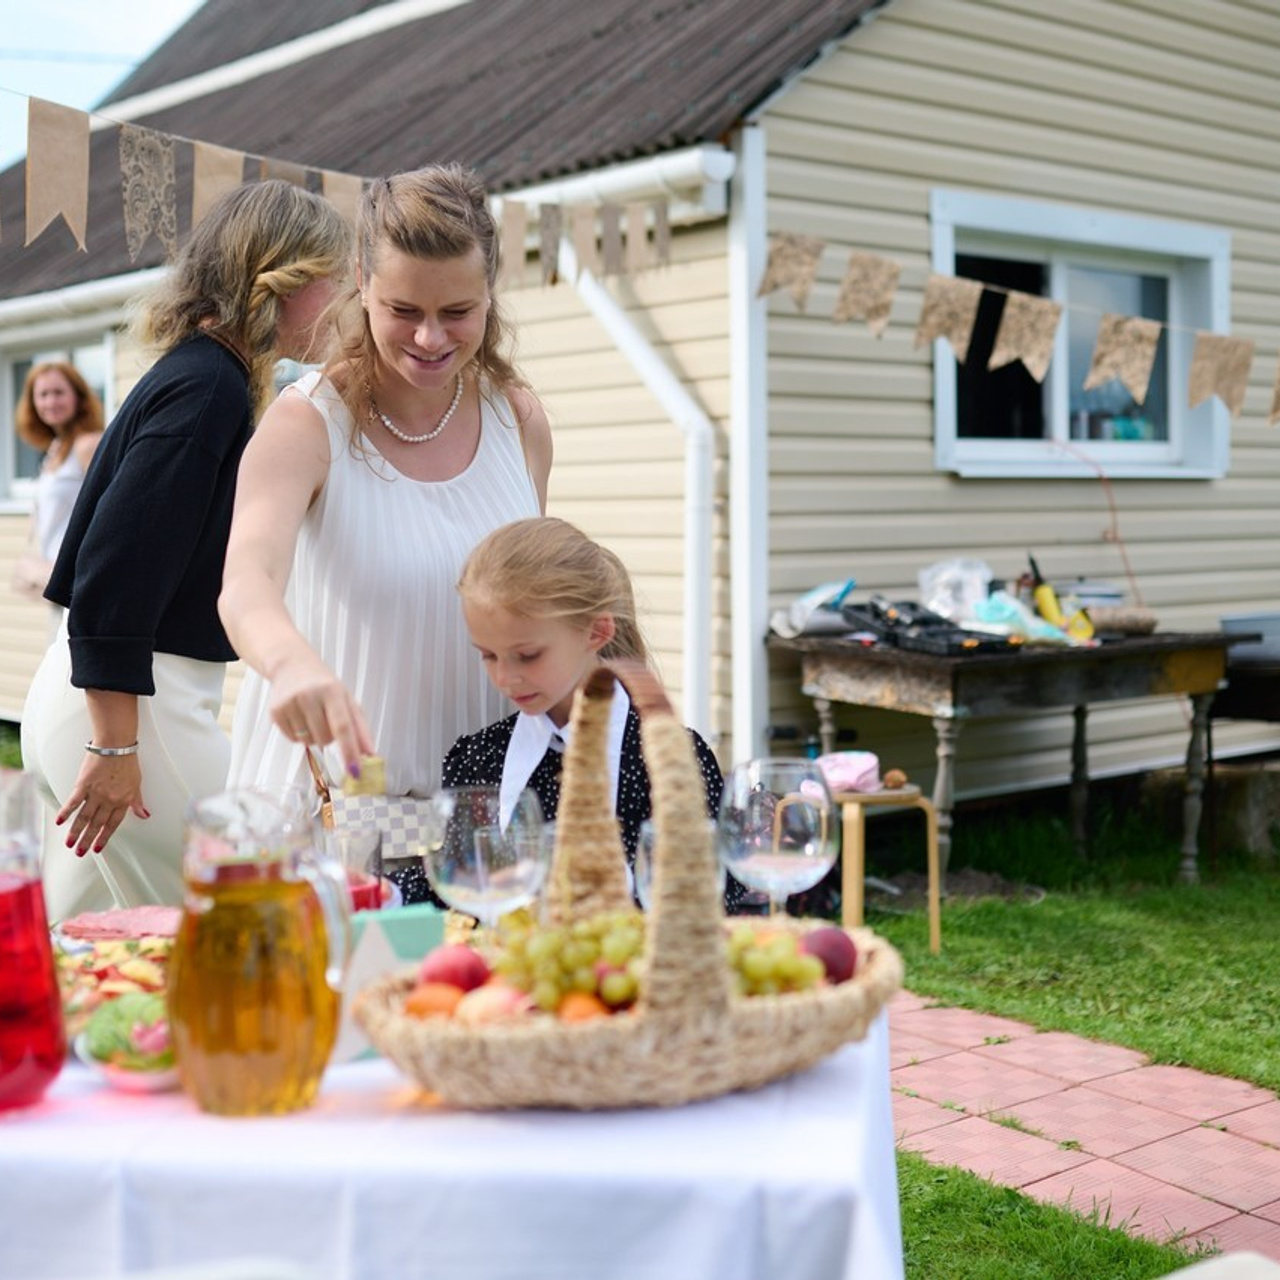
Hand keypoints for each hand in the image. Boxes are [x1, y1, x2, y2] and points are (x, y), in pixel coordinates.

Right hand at [56, 754, 148, 855]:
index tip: (98, 847)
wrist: (116, 745)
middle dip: (87, 840)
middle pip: (97, 824)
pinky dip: (66, 812)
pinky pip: (74, 802)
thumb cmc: (127, 762)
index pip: (113, 824)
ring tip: (69, 844)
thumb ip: (137, 802)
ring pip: (84, 817)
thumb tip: (144, 815)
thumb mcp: (137, 784)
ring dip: (76, 832)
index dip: (104, 837)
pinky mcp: (83, 784)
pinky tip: (60, 822)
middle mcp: (110, 799)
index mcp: (123, 800)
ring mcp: (96, 793)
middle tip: (80, 852)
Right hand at [267, 653, 374, 779]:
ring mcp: (290, 703)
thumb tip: (369, 755)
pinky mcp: (275, 711)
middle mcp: (309, 695)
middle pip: (325, 738)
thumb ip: (360, 728)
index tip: (356, 771)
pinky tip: (299, 717)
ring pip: (308, 742)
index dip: (350, 751)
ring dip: (314, 737)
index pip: (343, 727)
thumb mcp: (347, 699)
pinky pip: (292, 740)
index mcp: (332, 691)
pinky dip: (299, 735)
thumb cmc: (324, 685)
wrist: (292, 666)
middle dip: (329, 738)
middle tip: (326, 719)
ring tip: (312, 716)